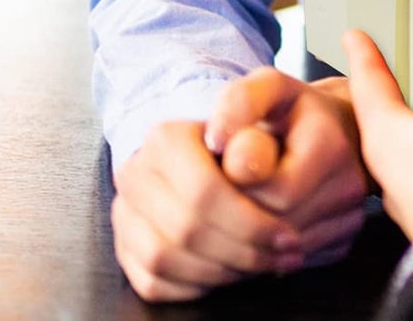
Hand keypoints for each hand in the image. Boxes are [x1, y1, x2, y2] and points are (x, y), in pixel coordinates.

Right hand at [111, 119, 302, 301]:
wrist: (221, 148)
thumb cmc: (248, 139)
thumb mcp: (262, 126)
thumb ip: (258, 144)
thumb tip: (249, 165)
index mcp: (165, 138)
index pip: (204, 193)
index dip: (251, 222)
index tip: (289, 237)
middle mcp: (135, 174)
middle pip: (185, 230)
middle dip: (242, 252)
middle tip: (283, 257)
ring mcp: (124, 214)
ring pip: (164, 260)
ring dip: (222, 273)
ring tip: (264, 266)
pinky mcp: (124, 247)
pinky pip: (152, 283)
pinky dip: (195, 286)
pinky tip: (232, 274)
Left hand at [204, 71, 369, 267]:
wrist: (340, 128)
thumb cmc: (295, 110)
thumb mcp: (268, 89)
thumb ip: (242, 103)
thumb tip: (218, 138)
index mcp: (332, 143)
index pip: (275, 192)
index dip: (241, 184)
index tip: (232, 162)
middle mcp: (352, 184)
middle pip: (277, 225)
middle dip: (244, 210)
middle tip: (235, 185)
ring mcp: (352, 216)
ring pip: (282, 251)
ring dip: (255, 232)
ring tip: (251, 198)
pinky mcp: (346, 240)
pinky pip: (295, 261)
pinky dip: (273, 248)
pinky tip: (268, 218)